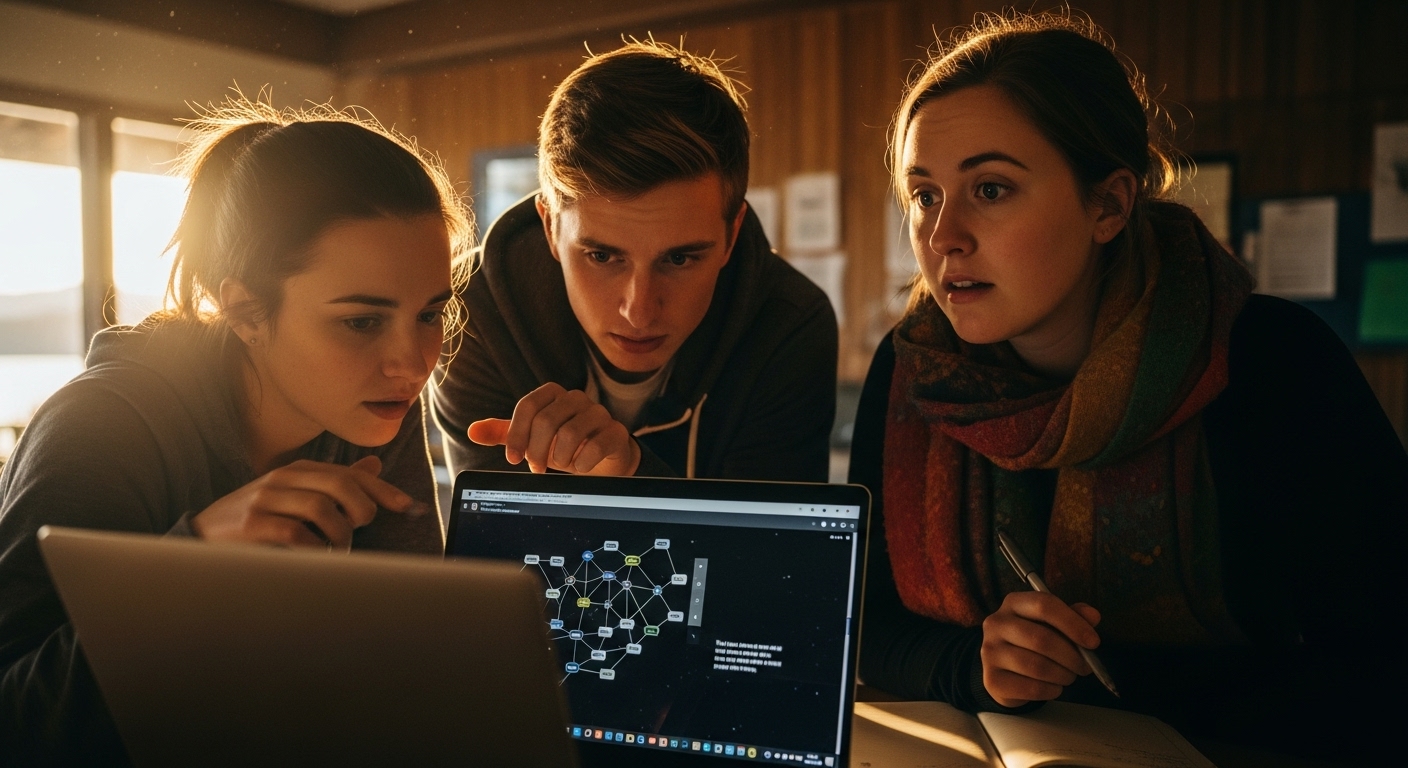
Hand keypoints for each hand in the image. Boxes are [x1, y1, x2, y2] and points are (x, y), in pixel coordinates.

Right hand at [190, 456, 426, 549]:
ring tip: (337, 551)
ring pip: (323, 509)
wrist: (201, 539)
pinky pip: (297, 534)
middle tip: (359, 531)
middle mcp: (283, 479)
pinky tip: (317, 558)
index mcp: (299, 471)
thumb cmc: (257, 521)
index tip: (409, 507)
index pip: (351, 474)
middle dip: (362, 510)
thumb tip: (375, 464)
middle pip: (341, 485)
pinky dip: (315, 549)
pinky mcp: (251, 524)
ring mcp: (265, 499)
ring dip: (340, 535)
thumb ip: (334, 482)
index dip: (384, 490)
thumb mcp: (296, 496)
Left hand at [468, 382, 640, 475]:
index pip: (528, 406)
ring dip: (559, 457)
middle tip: (536, 468)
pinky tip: (580, 467)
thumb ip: (503, 434)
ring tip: (561, 465)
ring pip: (571, 433)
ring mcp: (599, 413)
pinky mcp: (616, 432)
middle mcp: (576, 398)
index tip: (511, 459)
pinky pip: (596, 446)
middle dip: (536, 450)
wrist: (601, 457)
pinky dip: (582, 463)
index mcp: (553, 395)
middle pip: (547, 420)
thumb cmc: (562, 444)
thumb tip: (472, 431)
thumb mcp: (530, 439)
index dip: (516, 434)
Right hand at [980, 591, 1102, 707]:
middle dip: (1072, 656)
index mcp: (1014, 603)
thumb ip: (1073, 616)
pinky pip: (1032, 688)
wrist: (1003, 669)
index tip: (1093, 642)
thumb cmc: (1032, 642)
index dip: (1073, 623)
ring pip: (1037, 666)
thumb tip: (1093, 616)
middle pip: (1041, 639)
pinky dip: (1051, 690)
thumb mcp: (1052, 623)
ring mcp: (990, 651)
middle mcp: (997, 623)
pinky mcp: (992, 679)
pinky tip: (1054, 686)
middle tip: (1085, 666)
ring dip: (1063, 674)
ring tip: (1069, 675)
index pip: (1044, 605)